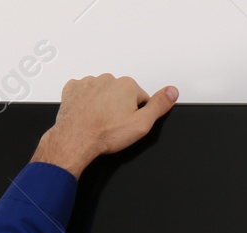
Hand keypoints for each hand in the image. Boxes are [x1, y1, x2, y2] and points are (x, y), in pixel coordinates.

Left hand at [31, 74, 178, 178]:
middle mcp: (108, 79)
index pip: (140, 98)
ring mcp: (89, 82)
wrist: (76, 139)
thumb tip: (172, 91)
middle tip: (113, 125)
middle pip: (121, 94)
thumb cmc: (105, 133)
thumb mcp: (142, 124)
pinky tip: (87, 115)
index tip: (127, 123)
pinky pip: (83, 92)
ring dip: (102, 104)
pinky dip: (85, 102)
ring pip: (102, 93)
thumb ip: (160, 105)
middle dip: (119, 108)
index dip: (136, 114)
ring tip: (100, 121)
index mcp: (127, 85)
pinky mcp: (74, 88)